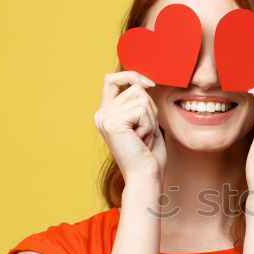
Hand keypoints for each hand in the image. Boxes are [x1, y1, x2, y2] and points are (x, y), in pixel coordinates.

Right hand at [94, 71, 166, 186]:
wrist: (145, 177)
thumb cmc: (149, 156)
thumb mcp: (145, 123)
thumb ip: (141, 103)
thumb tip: (144, 82)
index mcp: (107, 113)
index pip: (112, 79)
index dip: (132, 76)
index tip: (150, 84)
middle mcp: (102, 114)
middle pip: (135, 88)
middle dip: (150, 109)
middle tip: (145, 133)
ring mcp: (105, 117)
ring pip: (141, 98)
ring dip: (151, 119)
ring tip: (143, 138)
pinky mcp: (112, 122)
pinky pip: (142, 109)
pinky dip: (149, 125)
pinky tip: (142, 141)